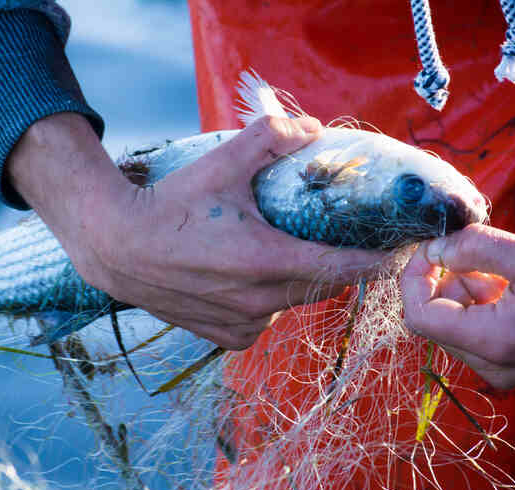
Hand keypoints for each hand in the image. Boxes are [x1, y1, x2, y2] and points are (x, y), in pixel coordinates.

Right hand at [8, 113, 383, 349]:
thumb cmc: (169, 206)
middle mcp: (258, 301)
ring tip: (285, 255)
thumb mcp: (220, 165)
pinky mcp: (226, 337)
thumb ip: (269, 140)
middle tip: (339, 242)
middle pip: (322, 287)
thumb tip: (311, 128)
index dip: (374, 263)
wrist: (117, 247)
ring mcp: (242, 323)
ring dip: (299, 283)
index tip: (396, 255)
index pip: (341, 269)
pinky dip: (270, 302)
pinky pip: (266, 321)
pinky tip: (252, 281)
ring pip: (293, 304)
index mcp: (265, 261)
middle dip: (337, 267)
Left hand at [401, 223, 514, 388]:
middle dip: (443, 280)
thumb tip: (434, 249)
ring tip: (501, 267)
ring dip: (463, 287)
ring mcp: (502, 366)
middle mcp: (492, 365)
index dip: (414, 278)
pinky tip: (509, 282)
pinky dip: (480, 299)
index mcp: (494, 343)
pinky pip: (475, 327)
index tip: (428, 248)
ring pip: (454, 321)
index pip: (419, 316)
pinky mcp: (512, 359)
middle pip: (434, 319)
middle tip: (472, 251)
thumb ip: (473, 248)